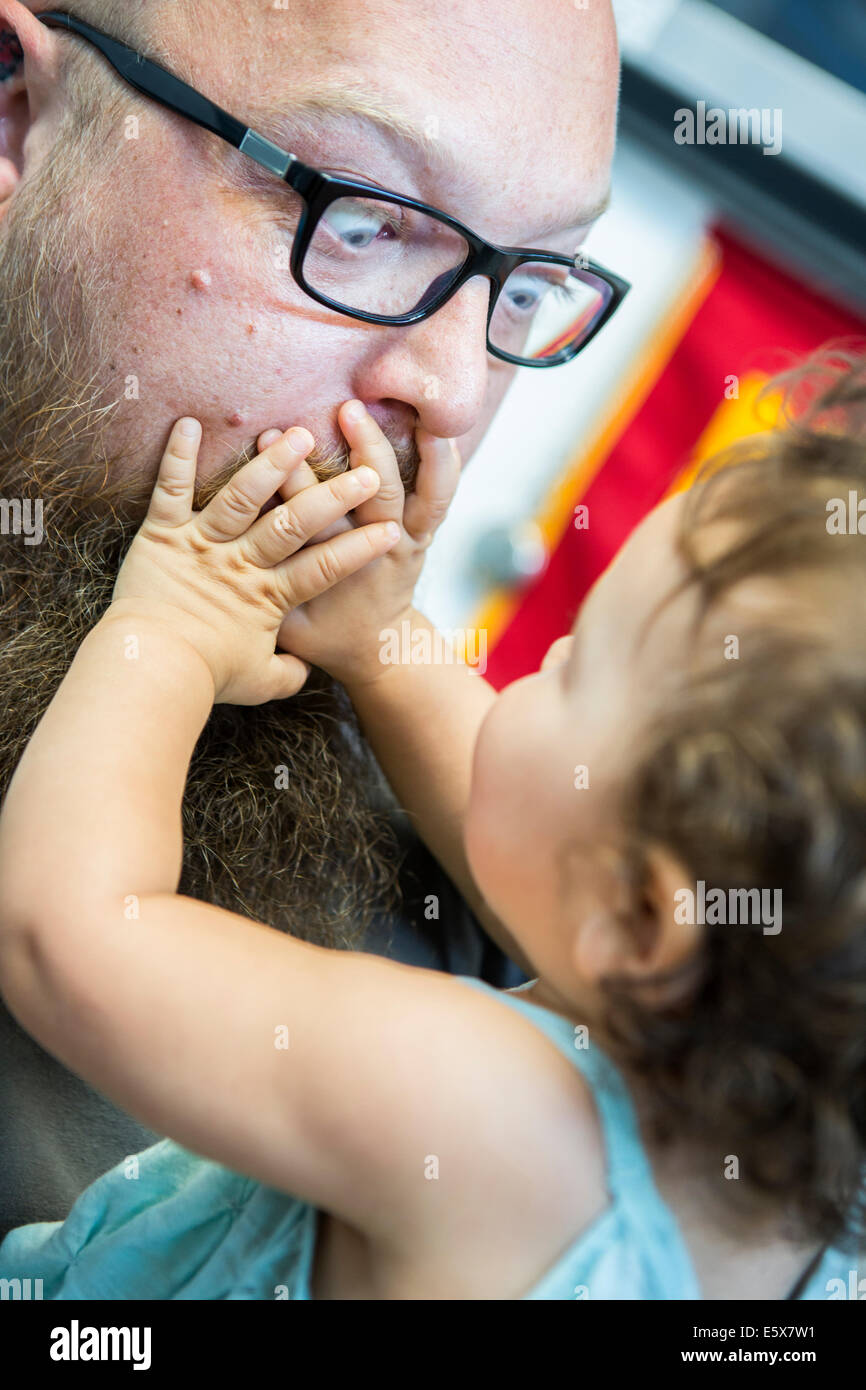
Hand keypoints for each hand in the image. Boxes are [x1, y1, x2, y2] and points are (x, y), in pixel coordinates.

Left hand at [107, 418, 400, 704]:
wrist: (154, 670)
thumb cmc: (207, 678)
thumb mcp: (258, 683)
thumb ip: (287, 673)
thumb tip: (303, 671)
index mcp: (269, 596)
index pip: (325, 567)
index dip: (359, 550)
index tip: (391, 532)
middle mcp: (240, 563)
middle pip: (293, 523)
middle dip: (332, 496)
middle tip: (365, 472)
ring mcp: (202, 544)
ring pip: (241, 496)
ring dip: (272, 464)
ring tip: (299, 435)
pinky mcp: (162, 534)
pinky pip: (171, 488)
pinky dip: (178, 455)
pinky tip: (189, 422)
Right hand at [273, 401, 461, 688]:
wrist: (377, 649)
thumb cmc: (324, 635)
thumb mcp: (290, 632)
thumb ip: (265, 602)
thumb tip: (226, 577)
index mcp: (336, 572)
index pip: (315, 519)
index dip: (294, 480)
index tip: (268, 440)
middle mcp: (377, 553)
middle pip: (375, 498)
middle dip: (362, 451)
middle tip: (348, 410)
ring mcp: (407, 541)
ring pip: (418, 494)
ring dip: (414, 449)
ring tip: (410, 411)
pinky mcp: (423, 534)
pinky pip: (440, 497)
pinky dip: (442, 464)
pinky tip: (438, 427)